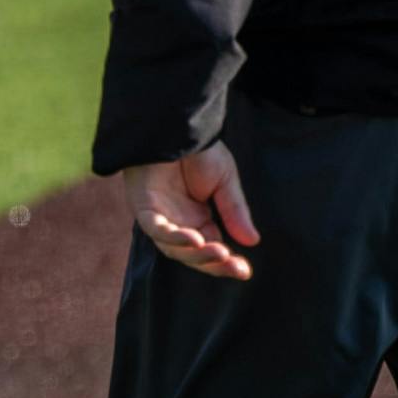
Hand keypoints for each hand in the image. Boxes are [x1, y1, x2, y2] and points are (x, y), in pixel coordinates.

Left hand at [123, 144, 259, 280]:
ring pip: (175, 249)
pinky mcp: (144, 208)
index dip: (227, 263)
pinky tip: (192, 238)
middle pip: (194, 255)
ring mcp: (161, 218)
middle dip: (214, 264)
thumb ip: (234, 211)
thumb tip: (253, 241)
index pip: (213, 249)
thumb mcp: (225, 180)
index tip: (245, 271)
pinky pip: (157, 229)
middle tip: (235, 266)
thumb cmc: (199, 151)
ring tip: (218, 252)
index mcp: (199, 220)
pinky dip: (173, 237)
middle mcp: (180, 224)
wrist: (175, 126)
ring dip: (196, 254)